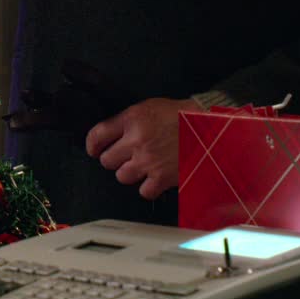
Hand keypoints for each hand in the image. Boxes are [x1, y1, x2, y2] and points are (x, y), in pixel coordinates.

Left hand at [86, 98, 205, 200]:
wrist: (208, 127)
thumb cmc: (182, 115)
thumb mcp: (150, 107)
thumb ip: (128, 120)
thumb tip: (110, 133)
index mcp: (133, 119)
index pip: (97, 135)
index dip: (92, 144)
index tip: (93, 148)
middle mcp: (137, 141)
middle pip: (106, 160)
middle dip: (113, 159)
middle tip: (121, 156)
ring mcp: (149, 161)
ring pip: (122, 177)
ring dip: (129, 173)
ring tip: (140, 166)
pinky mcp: (162, 178)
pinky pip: (143, 191)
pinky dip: (148, 187)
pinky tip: (153, 177)